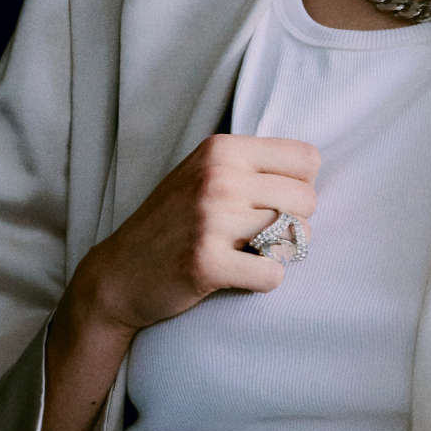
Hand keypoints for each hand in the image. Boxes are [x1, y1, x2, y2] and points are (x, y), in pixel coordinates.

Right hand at [77, 133, 320, 334]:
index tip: (270, 204)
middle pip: (307, 199)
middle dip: (294, 224)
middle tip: (261, 237)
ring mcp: (211, 219)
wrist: (117, 274)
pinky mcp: (207, 262)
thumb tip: (312, 171)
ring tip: (250, 254)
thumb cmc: (171, 225)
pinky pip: (273, 274)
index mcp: (221, 149)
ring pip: (296, 235)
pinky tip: (239, 276)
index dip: (298, 187)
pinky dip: (264, 281)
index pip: (306, 159)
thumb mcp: (203, 174)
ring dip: (281, 253)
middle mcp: (217, 177)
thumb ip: (250, 165)